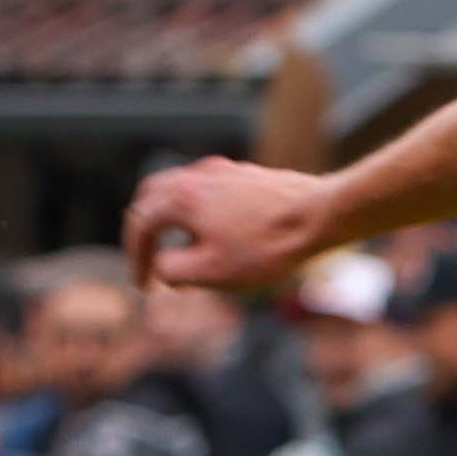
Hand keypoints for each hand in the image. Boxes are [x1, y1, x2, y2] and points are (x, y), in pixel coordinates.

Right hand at [125, 156, 344, 291]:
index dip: (136, 257)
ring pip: (180, 189)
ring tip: (182, 252)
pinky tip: (215, 236)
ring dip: (172, 220)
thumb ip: (173, 271)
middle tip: (149, 258)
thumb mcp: (211, 273)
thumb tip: (163, 265)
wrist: (320, 216)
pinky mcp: (245, 175)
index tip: (143, 285)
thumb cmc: (268, 247)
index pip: (140, 223)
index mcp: (181, 197)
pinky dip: (197, 212)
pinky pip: (207, 190)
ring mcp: (223, 171)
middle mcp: (197, 175)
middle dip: (146, 230)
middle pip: (152, 196)